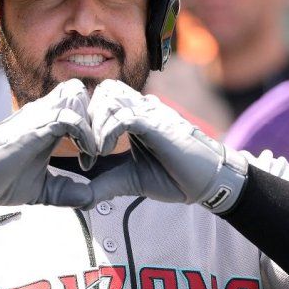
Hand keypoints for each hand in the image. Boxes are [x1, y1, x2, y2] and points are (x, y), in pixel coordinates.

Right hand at [0, 79, 97, 213]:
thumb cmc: (0, 180)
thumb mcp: (41, 189)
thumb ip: (65, 191)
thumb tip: (89, 198)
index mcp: (44, 122)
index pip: (76, 101)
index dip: (91, 123)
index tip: (92, 156)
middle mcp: (41, 112)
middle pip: (78, 91)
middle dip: (95, 116)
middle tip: (97, 147)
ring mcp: (36, 116)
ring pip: (76, 96)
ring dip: (91, 124)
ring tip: (92, 152)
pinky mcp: (33, 127)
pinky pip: (70, 118)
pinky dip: (84, 136)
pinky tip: (85, 157)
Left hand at [87, 79, 247, 213]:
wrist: (207, 182)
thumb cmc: (174, 177)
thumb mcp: (130, 180)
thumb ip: (105, 183)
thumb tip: (82, 198)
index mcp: (135, 117)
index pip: (102, 100)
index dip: (86, 124)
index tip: (85, 157)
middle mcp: (142, 108)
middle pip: (103, 91)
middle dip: (88, 118)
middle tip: (87, 149)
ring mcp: (150, 114)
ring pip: (110, 97)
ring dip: (95, 124)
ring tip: (97, 151)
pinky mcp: (156, 124)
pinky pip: (124, 116)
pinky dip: (108, 132)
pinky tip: (106, 150)